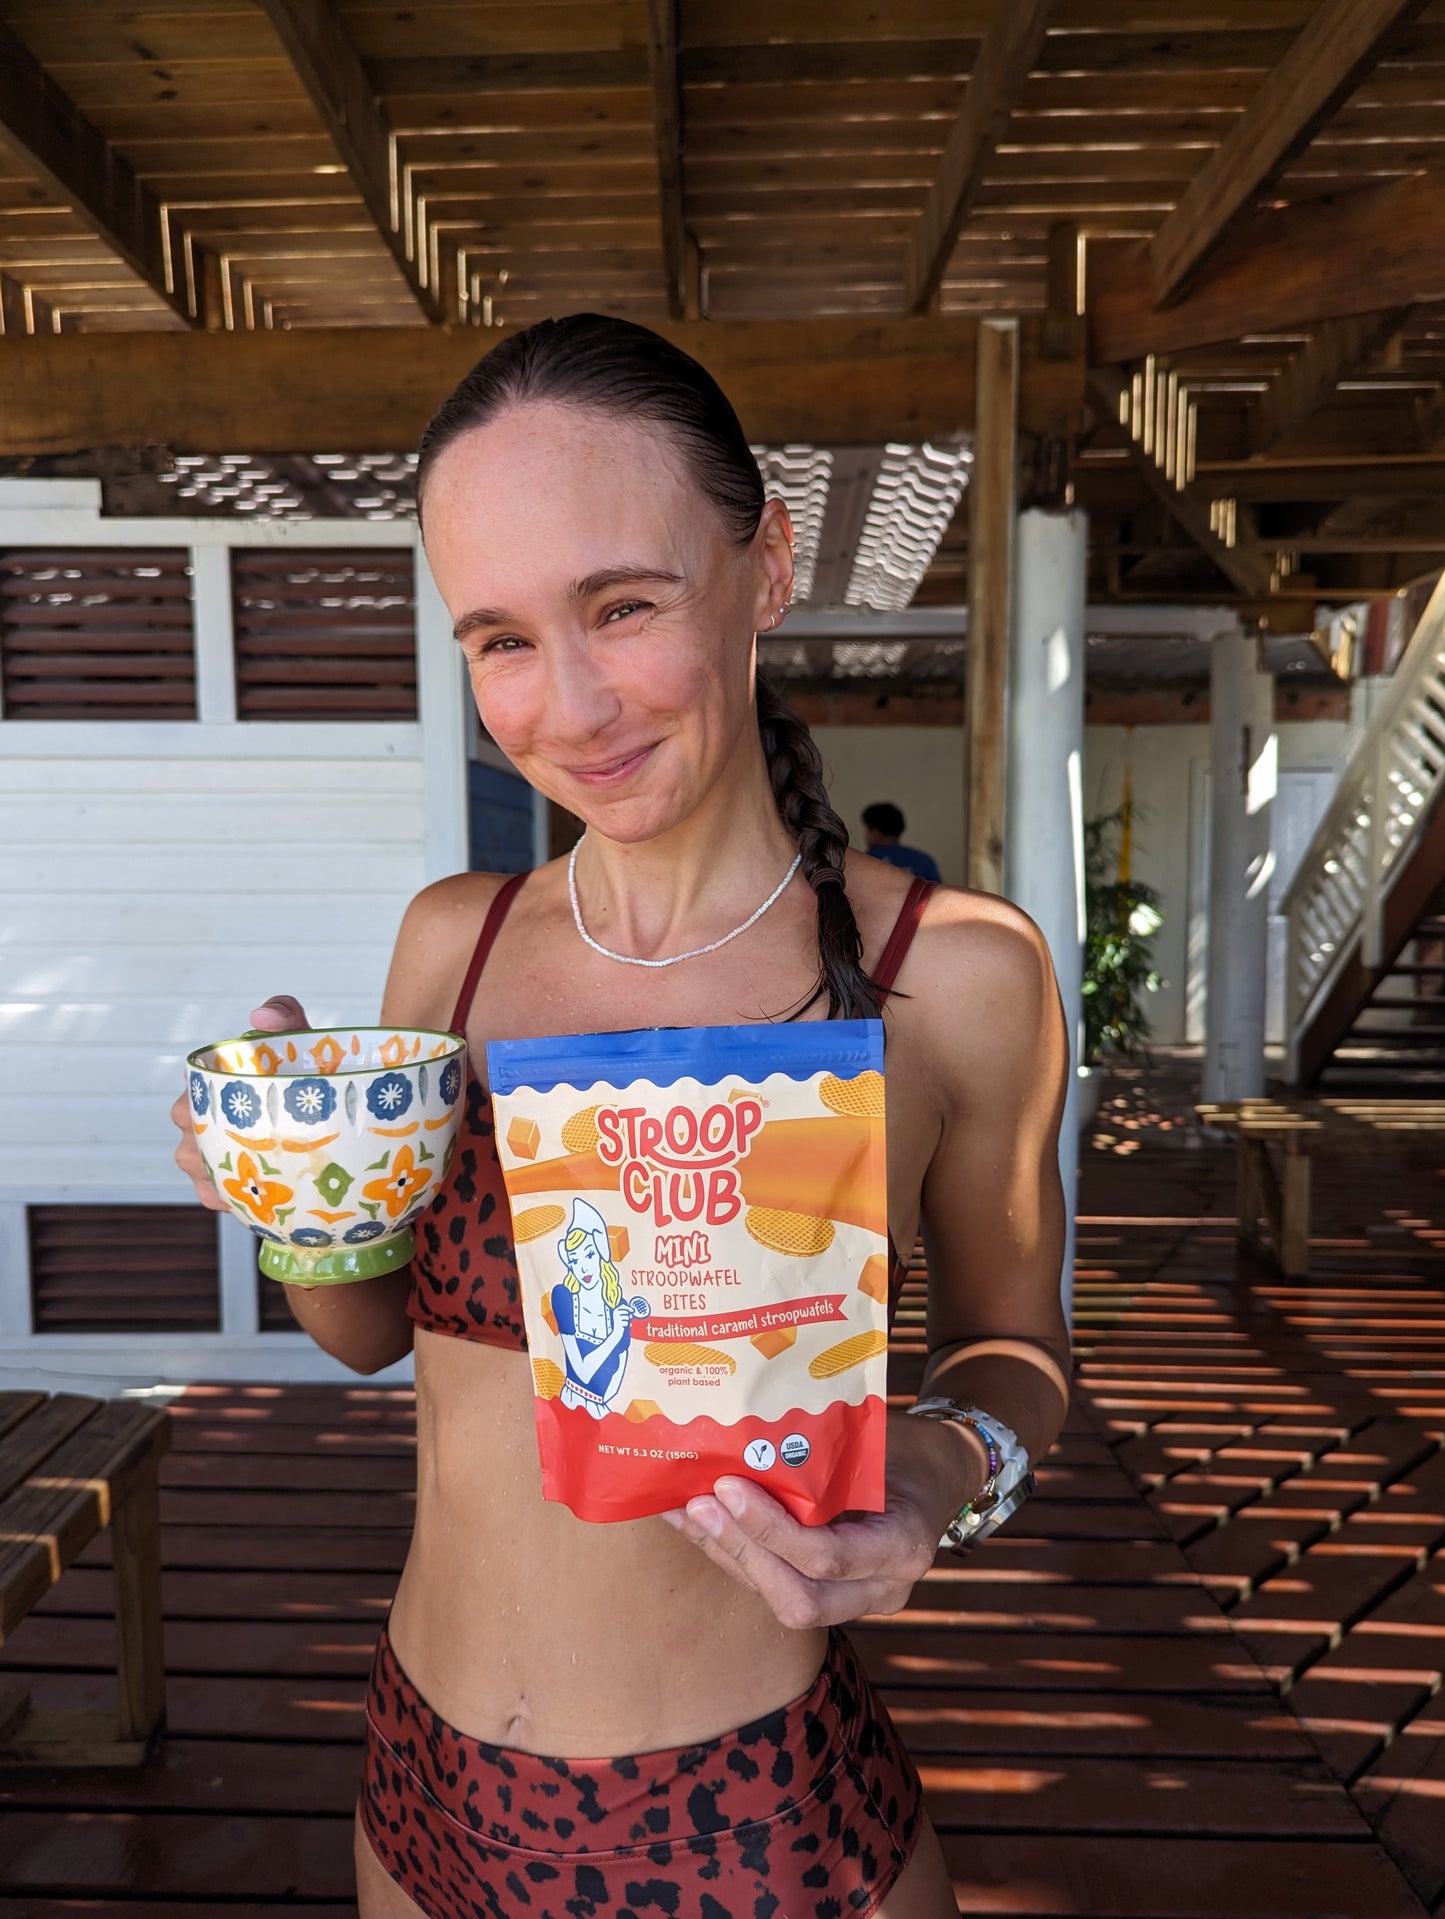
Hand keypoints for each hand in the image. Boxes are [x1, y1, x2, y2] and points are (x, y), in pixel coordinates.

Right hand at [171, 995, 311, 1210]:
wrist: (331, 1117)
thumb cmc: (304, 1074)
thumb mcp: (301, 1042)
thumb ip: (286, 1016)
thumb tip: (261, 1014)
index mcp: (209, 1080)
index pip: (191, 1089)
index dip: (210, 1099)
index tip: (247, 1106)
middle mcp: (197, 1115)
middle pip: (188, 1130)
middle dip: (217, 1138)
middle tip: (263, 1142)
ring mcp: (201, 1152)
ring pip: (193, 1164)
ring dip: (222, 1170)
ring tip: (263, 1170)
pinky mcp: (213, 1184)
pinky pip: (208, 1194)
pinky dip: (228, 1197)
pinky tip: (256, 1194)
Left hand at [661, 1409, 986, 1628]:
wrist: (941, 1475)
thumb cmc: (908, 1449)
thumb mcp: (881, 1440)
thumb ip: (827, 1450)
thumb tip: (749, 1429)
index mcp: (904, 1547)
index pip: (829, 1558)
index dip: (772, 1531)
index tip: (728, 1487)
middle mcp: (882, 1589)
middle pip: (799, 1598)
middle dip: (741, 1552)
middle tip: (697, 1504)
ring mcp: (857, 1600)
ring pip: (780, 1598)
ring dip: (727, 1555)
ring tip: (682, 1511)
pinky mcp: (829, 1595)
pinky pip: (777, 1585)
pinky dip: (735, 1554)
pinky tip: (697, 1521)